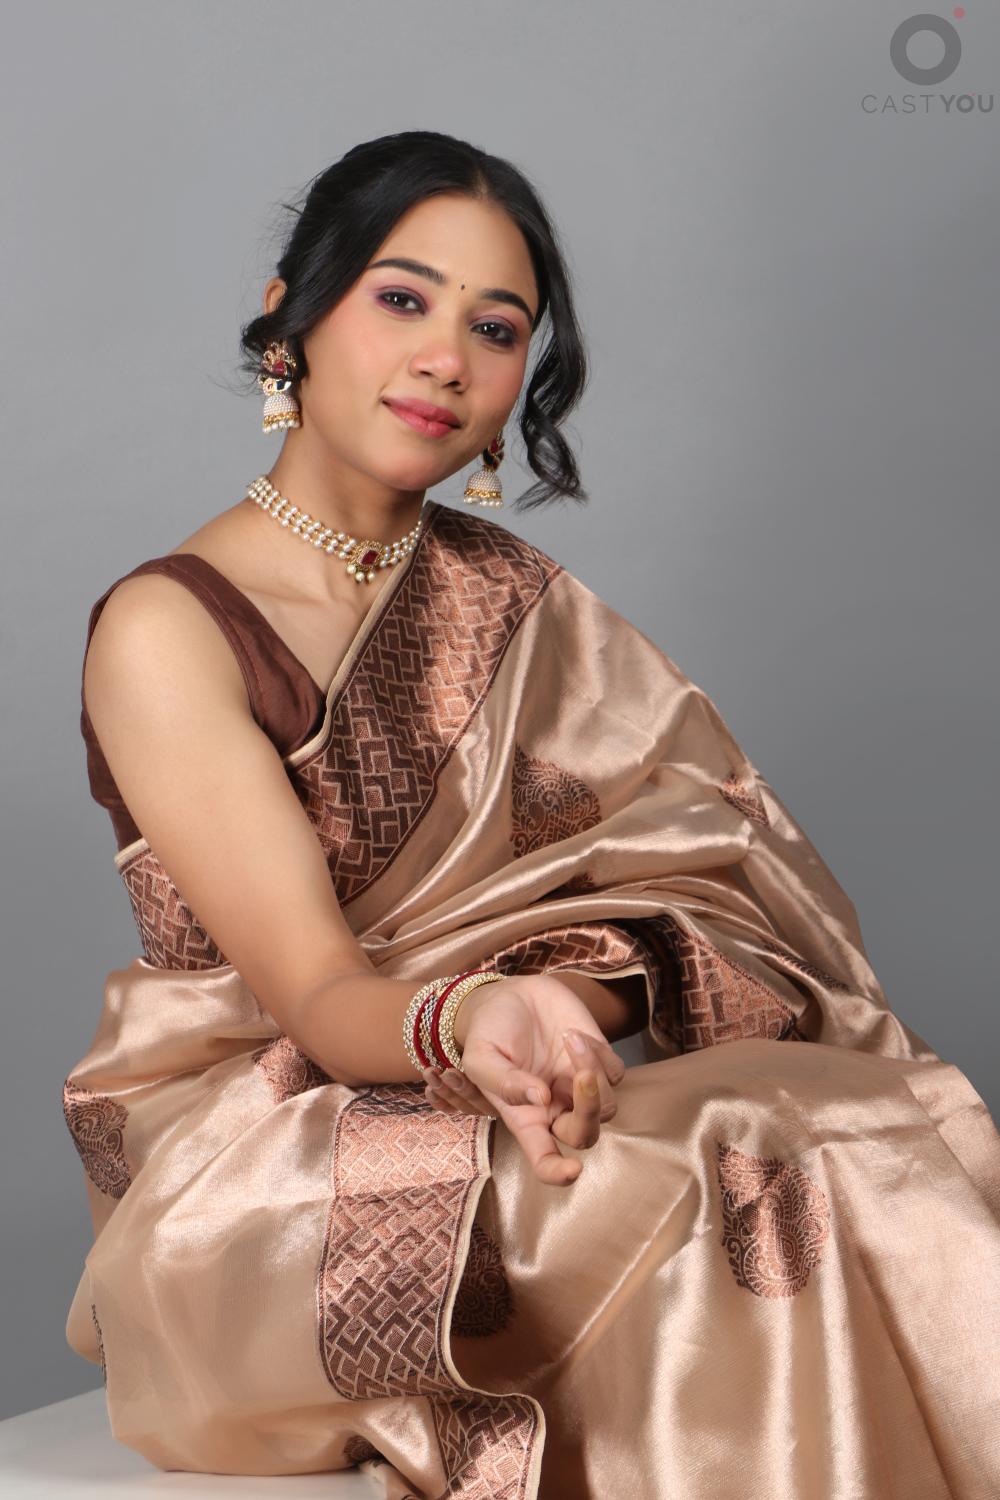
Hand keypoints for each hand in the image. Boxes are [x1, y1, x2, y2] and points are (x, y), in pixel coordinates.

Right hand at [420, 973, 627, 1186]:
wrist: (509, 994)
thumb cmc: (489, 1032)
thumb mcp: (481, 1057)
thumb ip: (504, 1082)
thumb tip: (540, 1098)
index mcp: (526, 1119)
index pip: (545, 1161)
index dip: (558, 1173)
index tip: (572, 1171)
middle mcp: (556, 1109)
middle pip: (586, 1135)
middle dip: (590, 1110)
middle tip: (581, 1074)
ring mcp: (579, 1087)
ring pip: (608, 1105)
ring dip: (593, 1071)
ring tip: (567, 1038)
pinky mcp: (598, 1062)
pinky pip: (615, 1071)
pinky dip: (598, 1053)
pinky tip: (572, 1033)